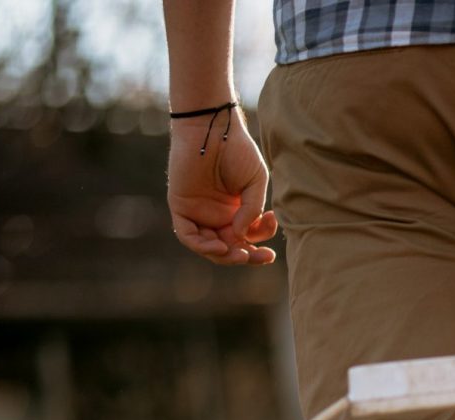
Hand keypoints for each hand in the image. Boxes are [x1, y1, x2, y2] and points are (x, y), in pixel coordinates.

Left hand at [166, 107, 278, 265]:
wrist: (212, 127)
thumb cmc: (236, 150)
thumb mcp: (255, 183)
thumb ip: (251, 211)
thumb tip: (241, 236)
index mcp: (235, 210)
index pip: (247, 237)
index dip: (261, 239)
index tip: (272, 224)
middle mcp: (216, 215)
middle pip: (230, 248)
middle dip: (247, 256)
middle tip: (262, 257)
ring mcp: (198, 213)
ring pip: (210, 247)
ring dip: (226, 256)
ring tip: (241, 254)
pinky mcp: (181, 207)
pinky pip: (189, 236)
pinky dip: (203, 246)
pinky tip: (221, 247)